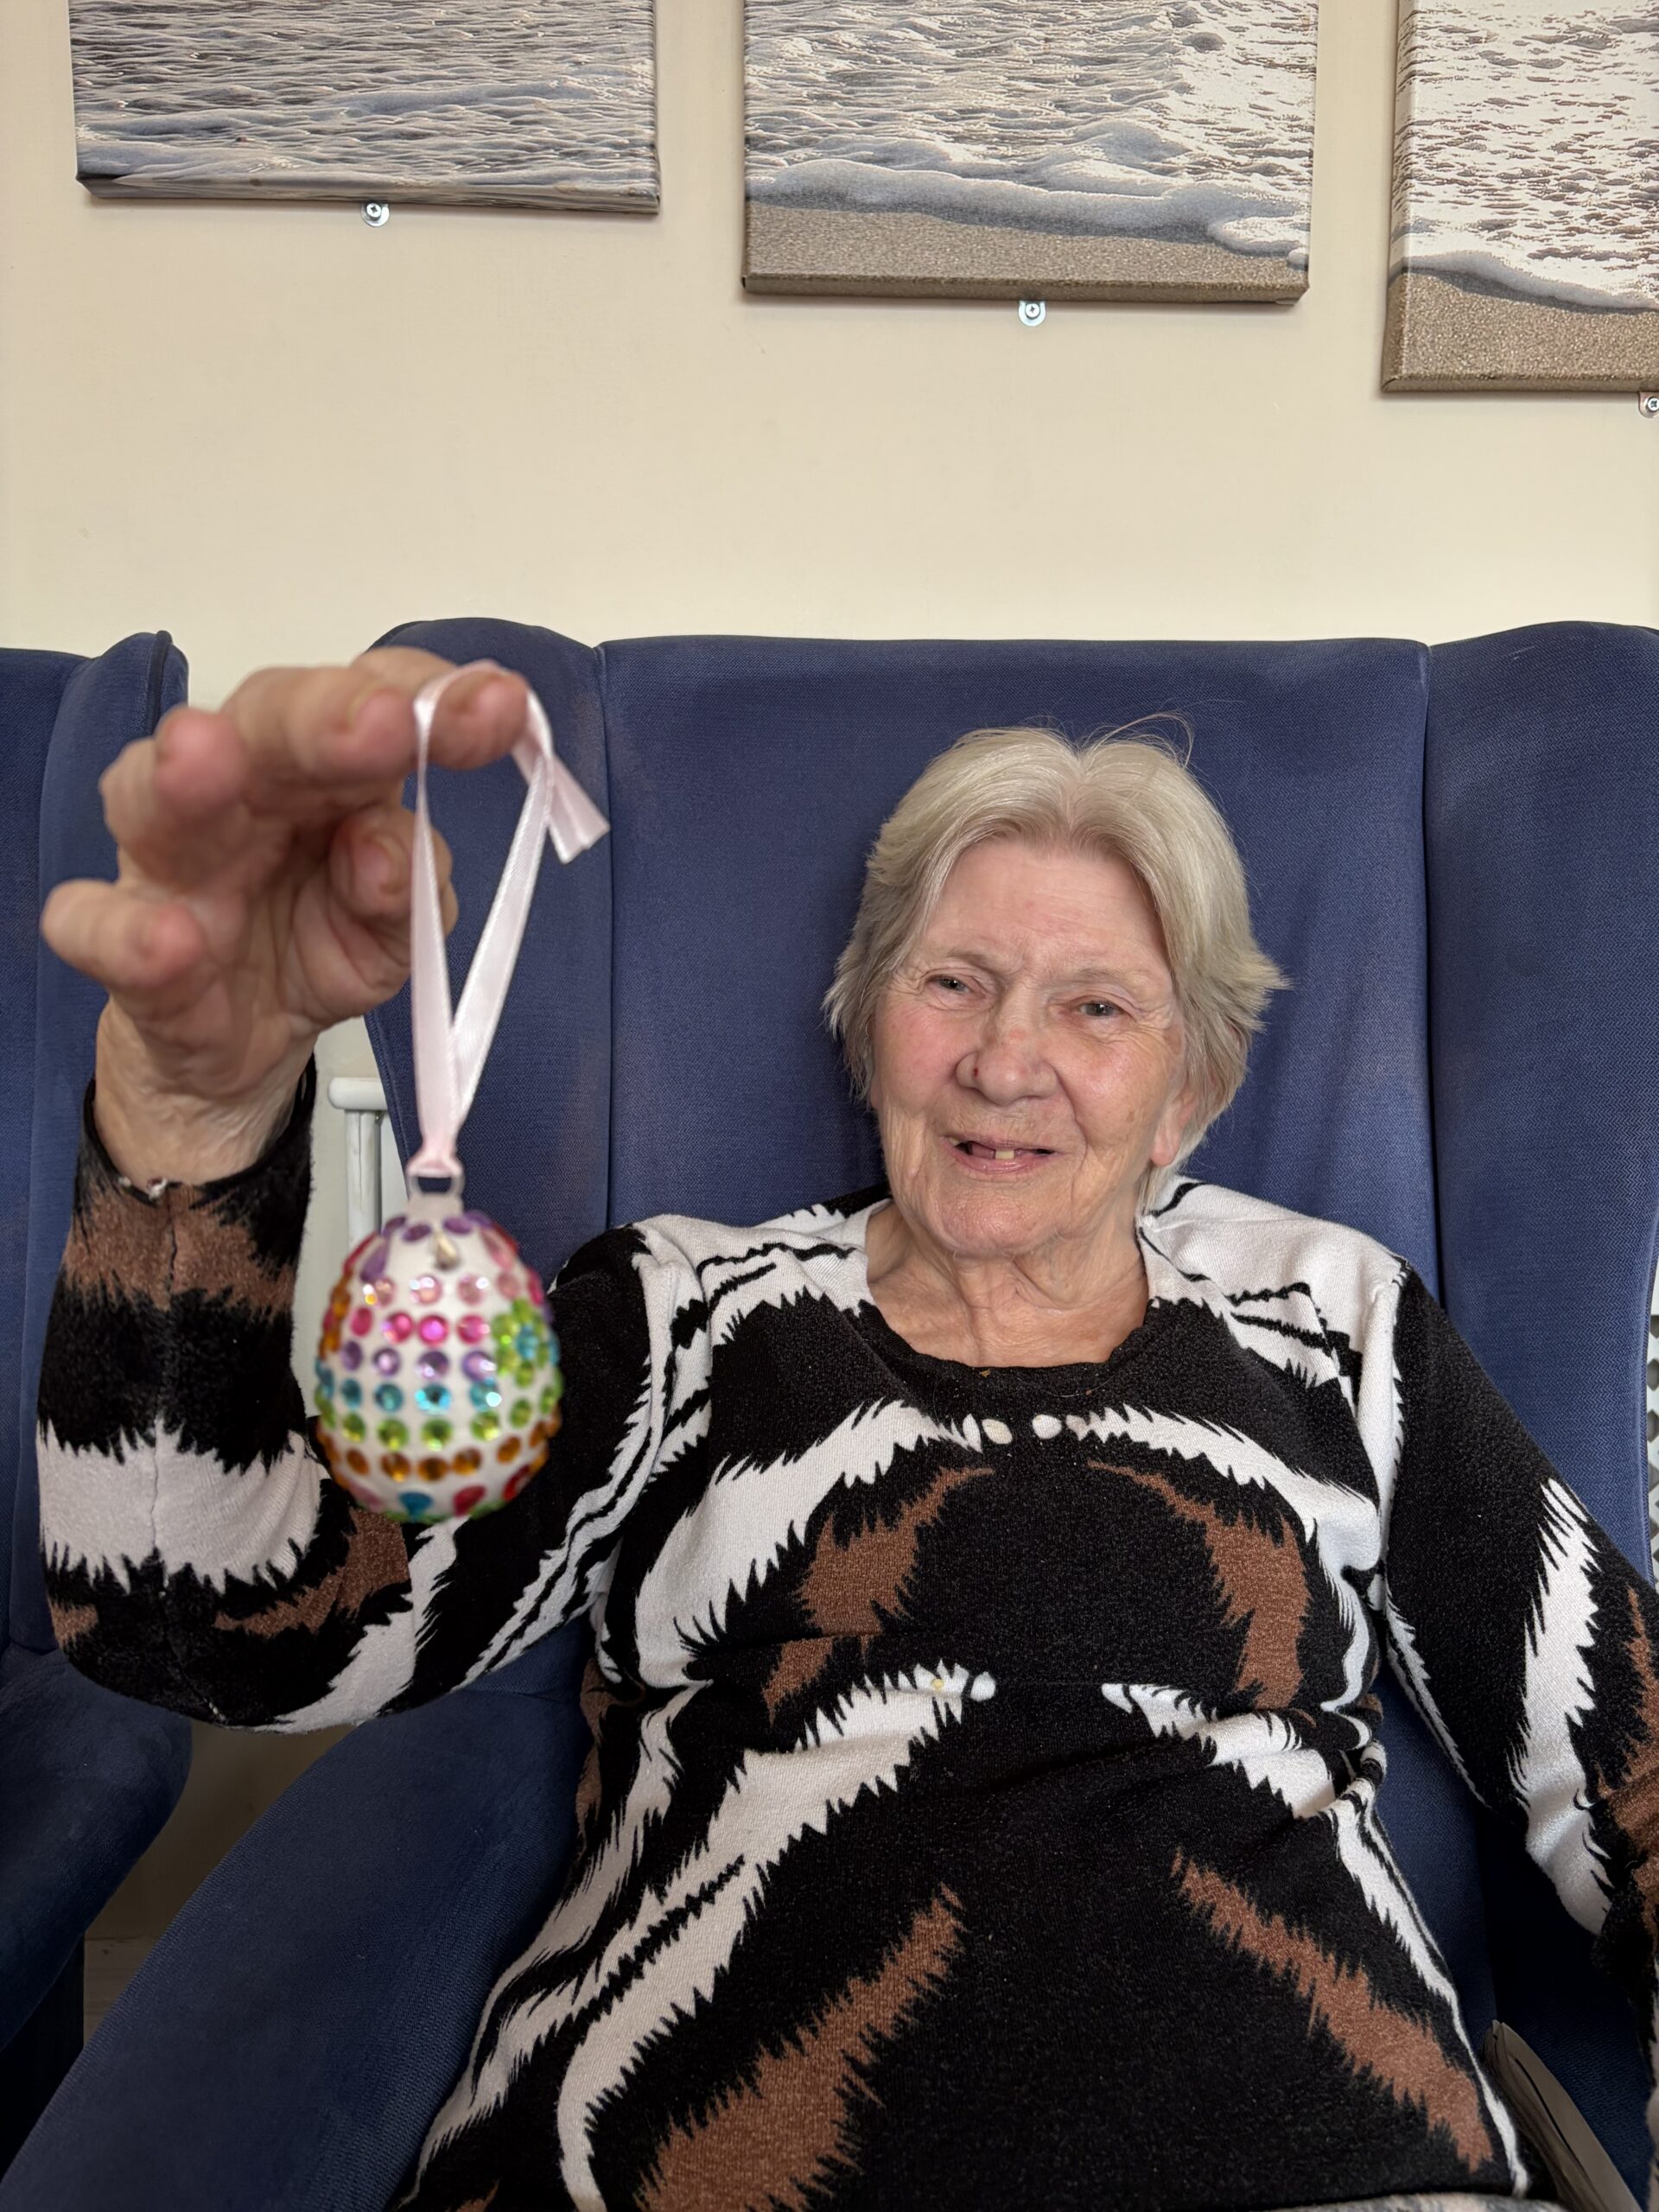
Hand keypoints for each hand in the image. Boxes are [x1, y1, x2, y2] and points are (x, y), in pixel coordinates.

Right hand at [41, 648, 531, 1182]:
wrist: (242, 1047)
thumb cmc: (316, 943)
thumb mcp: (396, 930)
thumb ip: (410, 884)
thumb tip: (390, 849)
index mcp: (326, 771)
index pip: (372, 699)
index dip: (429, 697)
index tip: (497, 707)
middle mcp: (242, 791)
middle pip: (266, 722)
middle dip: (323, 713)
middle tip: (383, 720)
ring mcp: (171, 863)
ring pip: (157, 795)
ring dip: (187, 772)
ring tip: (209, 759)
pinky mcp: (122, 943)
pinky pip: (96, 925)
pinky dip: (127, 931)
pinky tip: (171, 941)